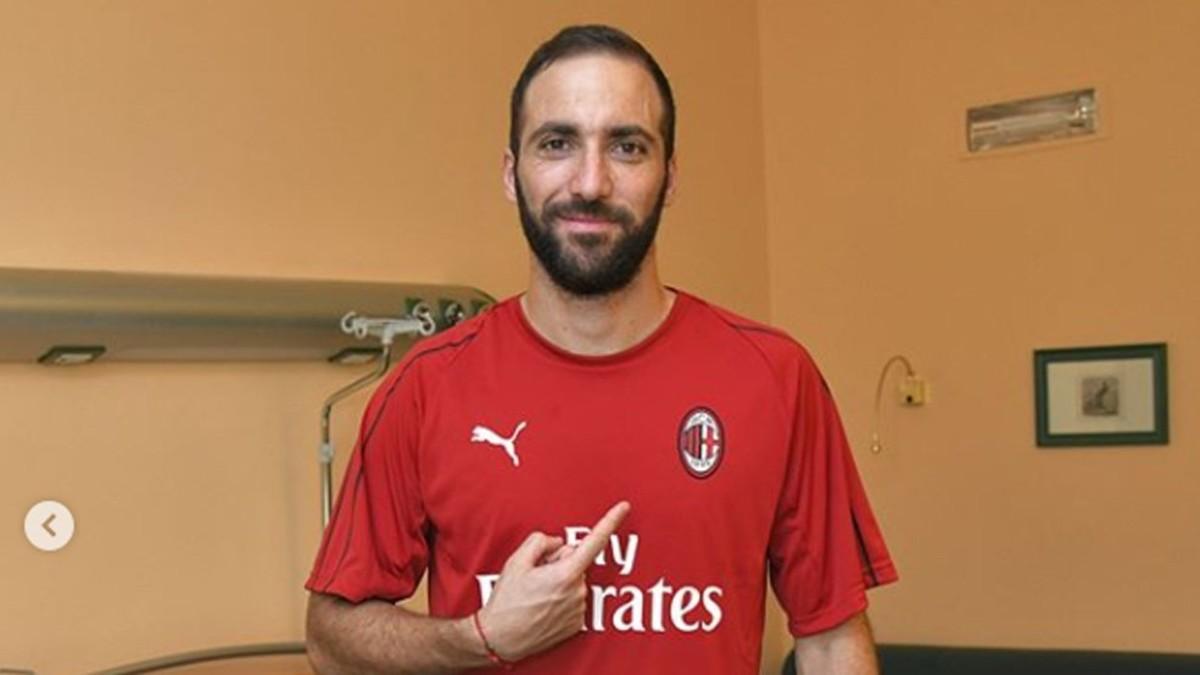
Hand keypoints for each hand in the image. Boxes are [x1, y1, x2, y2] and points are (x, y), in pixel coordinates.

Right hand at [475, 501, 629, 661]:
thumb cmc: (506, 601)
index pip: (595, 541)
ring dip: (559, 583)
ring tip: (535, 596)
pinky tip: (542, 608)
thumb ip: (541, 542)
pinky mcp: (577, 624)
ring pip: (574, 581)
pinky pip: (574, 599)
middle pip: (575, 561)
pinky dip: (561, 599)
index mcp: (566, 573)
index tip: (624, 507)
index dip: (611, 521)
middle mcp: (579, 591)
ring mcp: (580, 609)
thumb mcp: (516, 561)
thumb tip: (559, 543)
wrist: (500, 639)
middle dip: (559, 563)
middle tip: (534, 578)